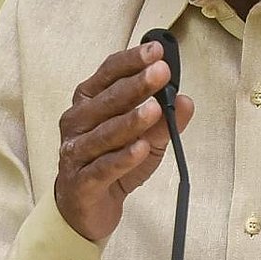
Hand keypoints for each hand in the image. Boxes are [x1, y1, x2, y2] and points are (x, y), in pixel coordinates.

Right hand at [54, 40, 193, 241]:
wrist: (87, 208)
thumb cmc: (113, 162)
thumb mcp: (147, 138)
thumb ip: (166, 120)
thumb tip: (185, 100)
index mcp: (89, 102)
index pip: (108, 74)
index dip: (132, 61)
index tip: (157, 51)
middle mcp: (77, 122)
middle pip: (107, 100)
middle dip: (136, 85)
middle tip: (161, 72)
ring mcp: (75, 152)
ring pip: (105, 134)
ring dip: (131, 120)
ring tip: (155, 109)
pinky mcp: (80, 182)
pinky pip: (103, 167)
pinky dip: (123, 158)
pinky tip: (140, 148)